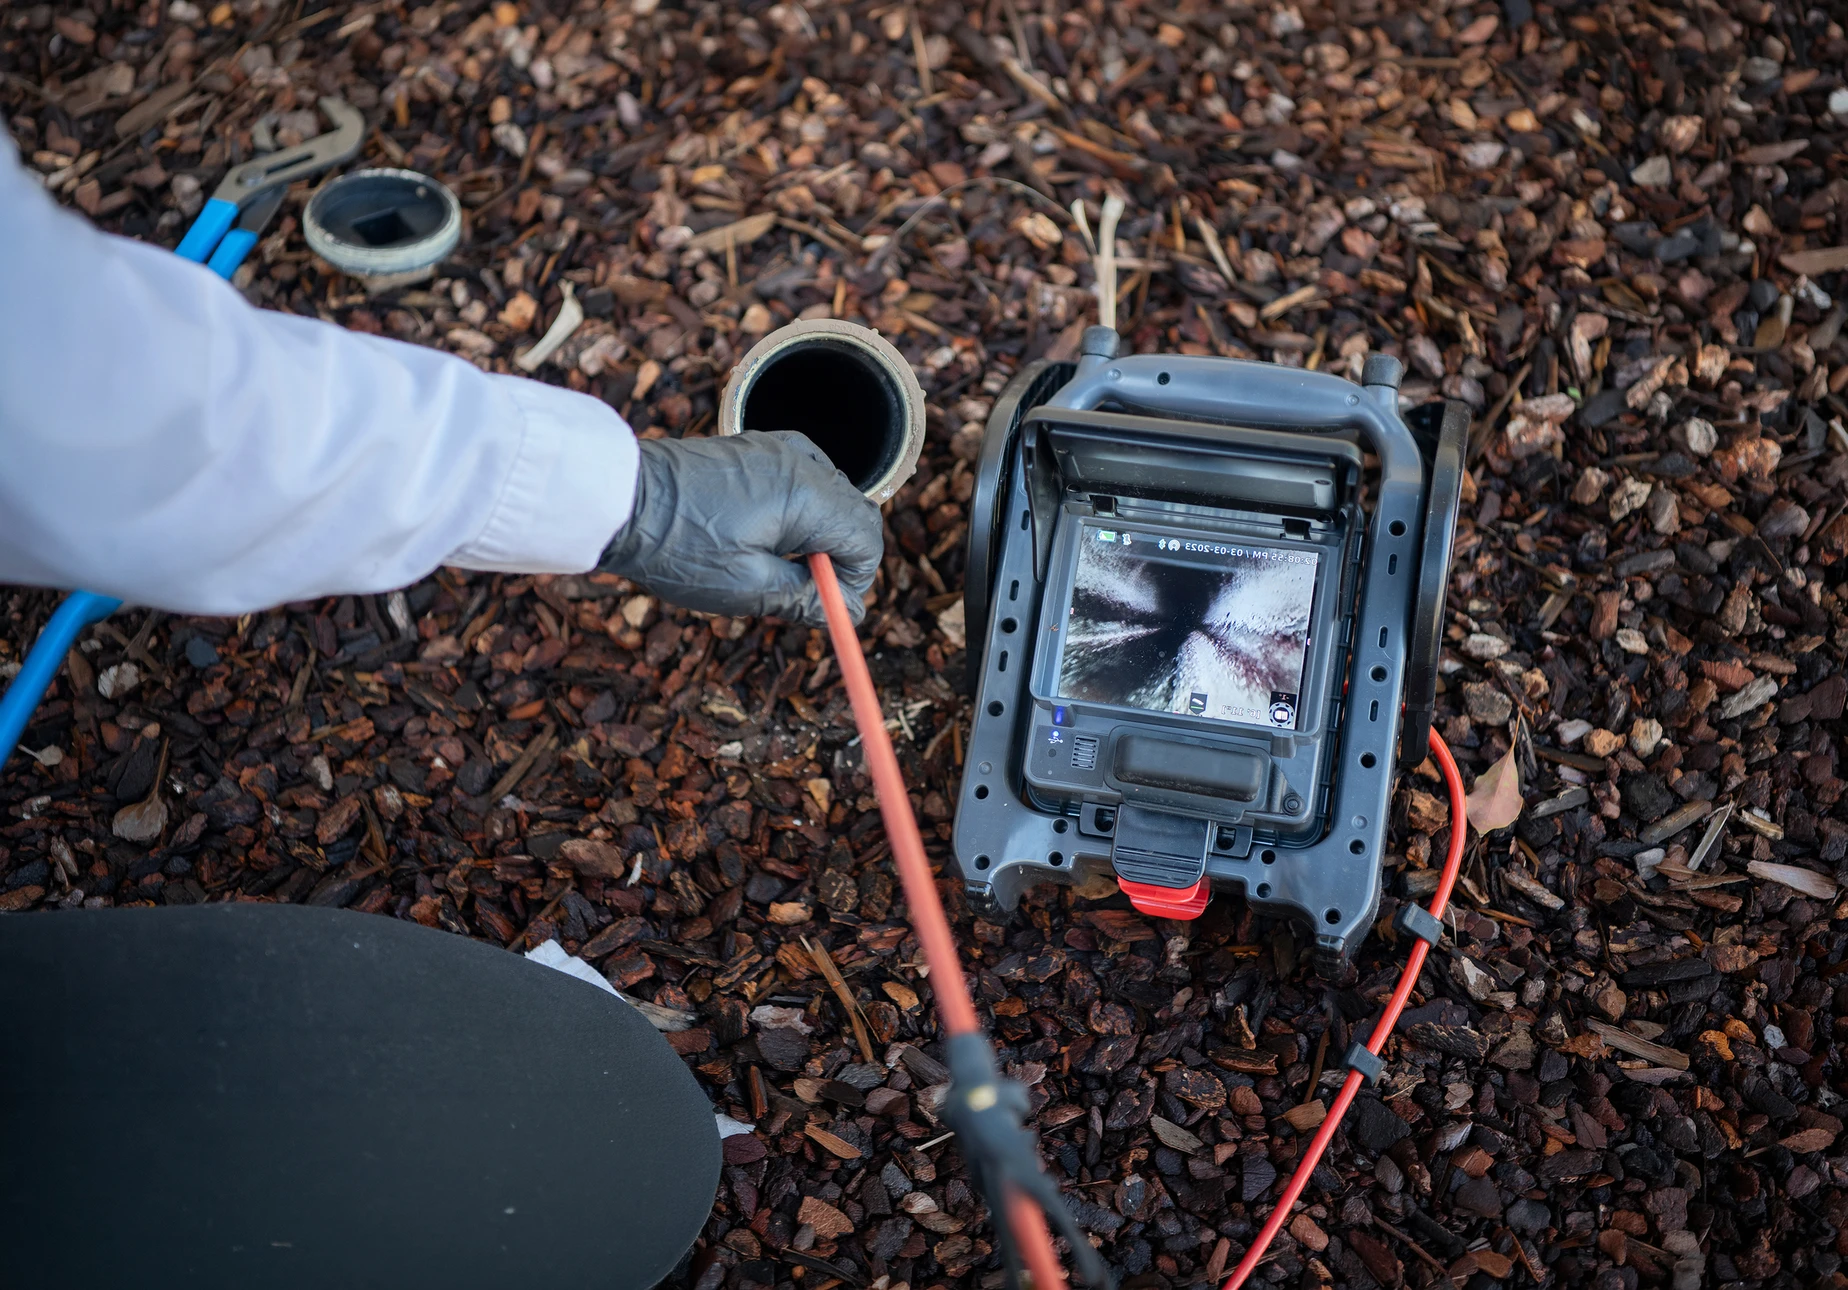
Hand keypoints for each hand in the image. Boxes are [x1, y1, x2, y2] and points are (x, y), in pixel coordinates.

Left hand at [600, 430, 883, 626]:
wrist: (617, 499)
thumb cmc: (678, 546)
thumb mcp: (747, 588)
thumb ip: (806, 598)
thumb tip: (848, 612)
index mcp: (808, 495)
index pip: (867, 538)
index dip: (855, 580)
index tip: (824, 605)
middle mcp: (802, 461)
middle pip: (855, 512)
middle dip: (840, 557)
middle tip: (800, 591)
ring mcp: (778, 448)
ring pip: (831, 496)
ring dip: (819, 534)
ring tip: (774, 565)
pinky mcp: (756, 448)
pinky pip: (803, 479)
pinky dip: (800, 510)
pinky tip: (765, 533)